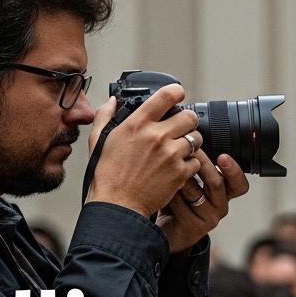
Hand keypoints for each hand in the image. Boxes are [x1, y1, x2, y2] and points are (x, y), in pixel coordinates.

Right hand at [84, 85, 200, 217]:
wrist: (117, 204)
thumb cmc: (107, 174)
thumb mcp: (99, 140)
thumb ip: (106, 116)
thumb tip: (112, 101)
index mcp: (137, 124)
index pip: (167, 95)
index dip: (177, 92)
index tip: (178, 95)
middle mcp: (156, 136)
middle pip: (189, 116)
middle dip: (187, 120)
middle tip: (181, 128)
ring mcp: (170, 154)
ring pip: (196, 138)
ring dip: (191, 142)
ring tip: (179, 149)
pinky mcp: (180, 172)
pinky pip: (196, 161)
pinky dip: (190, 164)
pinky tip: (178, 167)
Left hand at [157, 152, 249, 253]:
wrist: (167, 229)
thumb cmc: (178, 201)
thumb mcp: (190, 181)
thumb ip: (197, 165)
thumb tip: (194, 140)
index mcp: (224, 193)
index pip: (239, 183)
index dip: (234, 170)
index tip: (223, 157)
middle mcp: (220, 205)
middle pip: (217, 182)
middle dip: (201, 163)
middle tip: (188, 152)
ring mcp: (208, 218)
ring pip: (196, 192)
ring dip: (180, 177)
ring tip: (168, 167)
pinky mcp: (194, 227)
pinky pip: (181, 204)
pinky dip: (170, 192)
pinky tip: (160, 187)